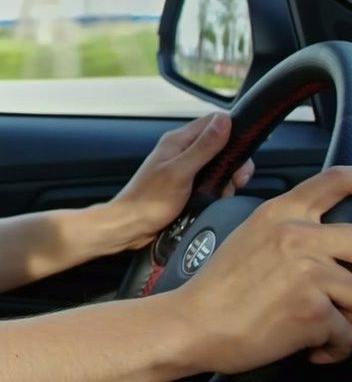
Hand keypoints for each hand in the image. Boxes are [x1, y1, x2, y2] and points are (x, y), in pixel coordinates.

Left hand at [106, 113, 253, 249]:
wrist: (131, 225)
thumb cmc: (149, 199)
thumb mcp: (180, 172)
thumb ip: (203, 147)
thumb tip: (225, 120)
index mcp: (178, 140)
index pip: (214, 122)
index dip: (233, 134)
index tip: (242, 155)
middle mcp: (182, 150)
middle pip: (220, 145)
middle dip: (234, 162)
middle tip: (237, 181)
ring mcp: (184, 167)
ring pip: (218, 165)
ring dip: (227, 179)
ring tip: (223, 194)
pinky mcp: (187, 184)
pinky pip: (211, 181)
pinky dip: (218, 189)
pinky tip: (216, 200)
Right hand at [174, 166, 351, 371]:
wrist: (191, 325)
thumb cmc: (217, 291)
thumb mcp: (249, 239)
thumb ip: (289, 232)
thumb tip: (329, 249)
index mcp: (280, 214)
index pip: (335, 181)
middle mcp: (297, 235)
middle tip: (340, 292)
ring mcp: (308, 271)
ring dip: (346, 316)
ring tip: (318, 325)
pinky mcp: (314, 309)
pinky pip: (350, 335)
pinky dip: (334, 348)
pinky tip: (308, 345)